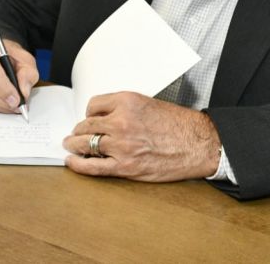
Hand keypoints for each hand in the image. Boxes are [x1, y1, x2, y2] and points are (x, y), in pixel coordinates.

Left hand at [62, 92, 220, 181]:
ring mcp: (121, 145)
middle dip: (79, 130)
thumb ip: (126, 109)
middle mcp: (121, 121)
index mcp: (127, 102)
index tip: (90, 118)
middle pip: (86, 125)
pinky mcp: (125, 166)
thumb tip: (106, 118)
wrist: (198, 144)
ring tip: (70, 146)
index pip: (94, 105)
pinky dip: (78, 165)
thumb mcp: (150, 104)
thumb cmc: (179, 125)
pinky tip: (71, 162)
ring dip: (74, 145)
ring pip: (85, 144)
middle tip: (75, 133)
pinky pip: (93, 166)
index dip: (89, 113)